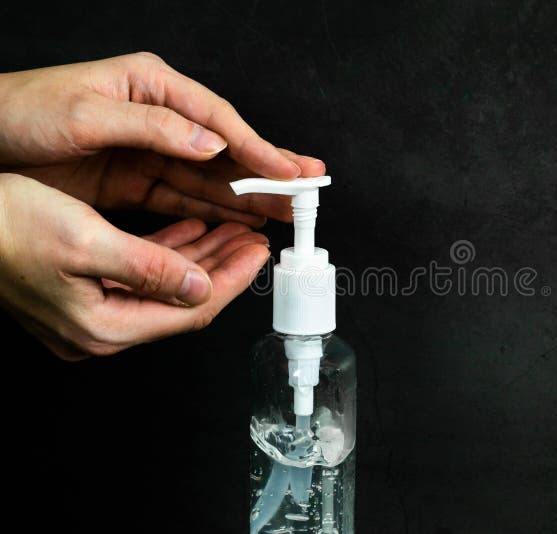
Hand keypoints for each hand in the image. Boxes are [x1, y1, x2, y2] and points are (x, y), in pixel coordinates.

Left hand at [0, 52, 324, 224]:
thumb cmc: (19, 112)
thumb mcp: (85, 113)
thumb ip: (153, 127)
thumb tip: (212, 143)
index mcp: (152, 85)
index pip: (218, 120)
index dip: (259, 148)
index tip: (290, 172)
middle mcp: (158, 117)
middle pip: (224, 149)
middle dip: (267, 172)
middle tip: (305, 192)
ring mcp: (148, 151)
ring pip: (209, 178)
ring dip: (248, 196)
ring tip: (284, 211)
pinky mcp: (134, 181)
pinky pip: (183, 197)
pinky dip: (212, 210)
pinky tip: (239, 220)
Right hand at [0, 173, 268, 359]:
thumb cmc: (6, 227)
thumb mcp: (85, 241)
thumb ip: (149, 269)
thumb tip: (201, 288)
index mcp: (105, 326)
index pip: (191, 310)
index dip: (233, 280)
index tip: (260, 254)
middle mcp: (101, 328)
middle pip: (184, 301)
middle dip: (225, 268)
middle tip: (256, 239)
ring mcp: (93, 313)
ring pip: (167, 286)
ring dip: (203, 257)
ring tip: (234, 230)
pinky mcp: (85, 292)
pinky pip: (142, 276)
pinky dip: (170, 253)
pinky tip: (190, 232)